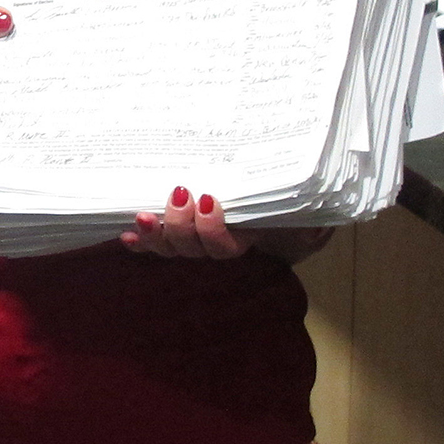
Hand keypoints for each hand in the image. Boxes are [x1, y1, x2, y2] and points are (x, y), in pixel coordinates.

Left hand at [121, 189, 335, 262]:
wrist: (269, 194)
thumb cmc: (280, 202)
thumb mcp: (298, 209)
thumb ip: (309, 218)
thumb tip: (317, 226)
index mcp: (244, 238)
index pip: (225, 248)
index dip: (212, 230)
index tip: (208, 200)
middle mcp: (216, 245)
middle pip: (193, 250)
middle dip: (180, 227)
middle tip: (179, 195)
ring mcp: (193, 240)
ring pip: (171, 248)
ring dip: (155, 234)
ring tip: (142, 217)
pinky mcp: (173, 230)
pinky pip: (155, 243)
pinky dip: (141, 242)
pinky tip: (126, 236)